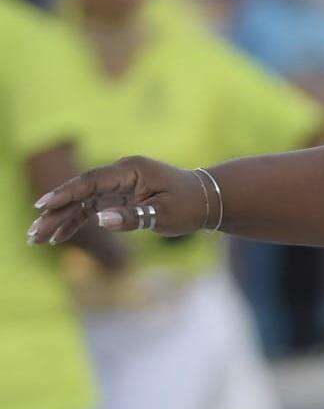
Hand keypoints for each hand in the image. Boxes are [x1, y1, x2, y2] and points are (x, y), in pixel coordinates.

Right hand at [26, 157, 210, 244]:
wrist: (206, 199)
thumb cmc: (189, 205)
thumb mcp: (165, 214)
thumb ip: (133, 217)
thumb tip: (100, 220)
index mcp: (131, 170)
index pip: (91, 181)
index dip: (66, 193)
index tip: (43, 205)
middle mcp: (120, 174)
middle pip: (80, 192)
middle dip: (54, 212)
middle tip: (32, 232)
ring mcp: (117, 185)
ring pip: (81, 202)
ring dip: (59, 219)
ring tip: (36, 238)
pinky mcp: (117, 197)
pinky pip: (91, 209)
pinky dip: (75, 222)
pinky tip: (57, 237)